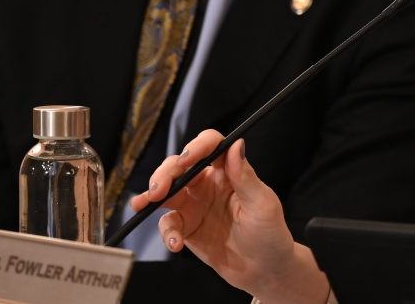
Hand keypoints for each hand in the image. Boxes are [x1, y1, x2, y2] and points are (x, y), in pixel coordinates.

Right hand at [131, 129, 328, 303]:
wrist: (263, 269)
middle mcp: (209, 183)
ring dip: (152, 194)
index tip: (186, 159)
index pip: (210, 146)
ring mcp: (195, 205)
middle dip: (165, 173)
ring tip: (144, 204)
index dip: (196, 147)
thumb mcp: (262, 204)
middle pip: (180, 166)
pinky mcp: (187, 227)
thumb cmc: (269, 233)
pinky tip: (176, 243)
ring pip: (167, 190)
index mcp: (229, 171)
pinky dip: (167, 232)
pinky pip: (168, 223)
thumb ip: (245, 176)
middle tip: (158, 189)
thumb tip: (236, 144)